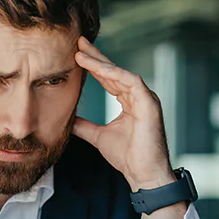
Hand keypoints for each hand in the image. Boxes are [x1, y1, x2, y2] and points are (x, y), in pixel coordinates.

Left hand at [72, 37, 174, 192]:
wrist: (144, 175)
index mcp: (130, 102)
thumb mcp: (99, 137)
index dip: (93, 66)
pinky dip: (116, 74)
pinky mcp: (150, 104)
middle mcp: (139, 96)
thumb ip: (85, 126)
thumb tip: (68, 119)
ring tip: (82, 54)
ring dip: (101, 63)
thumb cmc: (128, 158)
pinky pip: (132, 82)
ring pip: (121, 74)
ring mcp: (146, 99)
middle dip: (96, 56)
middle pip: (115, 71)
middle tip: (79, 43)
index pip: (110, 78)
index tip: (76, 55)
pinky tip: (100, 68)